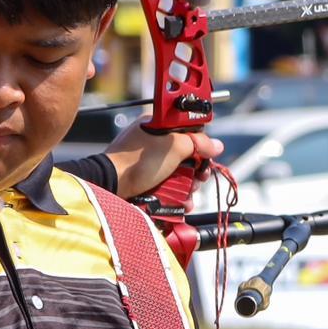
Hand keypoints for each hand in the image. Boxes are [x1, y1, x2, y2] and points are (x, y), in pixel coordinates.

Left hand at [103, 122, 223, 199]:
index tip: (206, 157)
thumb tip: (217, 145)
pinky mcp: (145, 180)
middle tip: (199, 178)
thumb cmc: (137, 161)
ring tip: (188, 194)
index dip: (201, 144)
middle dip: (197, 170)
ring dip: (189, 186)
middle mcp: (153, 142)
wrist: (110, 184)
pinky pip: (167, 185)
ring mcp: (148, 162)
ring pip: (179, 173)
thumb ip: (198, 143)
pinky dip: (176, 195)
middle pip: (187, 155)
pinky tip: (181, 203)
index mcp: (157, 126)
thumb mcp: (173, 147)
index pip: (189, 130)